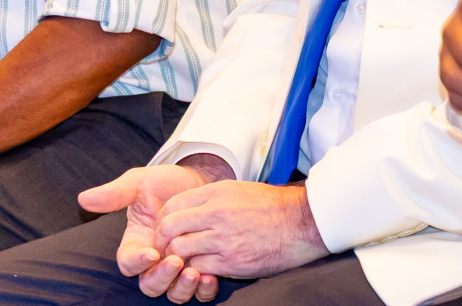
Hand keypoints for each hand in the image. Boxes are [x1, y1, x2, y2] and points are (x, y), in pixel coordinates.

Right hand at [79, 156, 233, 301]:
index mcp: (136, 244)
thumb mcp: (140, 182)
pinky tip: (211, 277)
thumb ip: (115, 193)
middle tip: (176, 261)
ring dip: (180, 288)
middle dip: (160, 278)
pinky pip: (199, 292)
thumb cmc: (167, 183)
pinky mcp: (200, 269)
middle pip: (149, 285)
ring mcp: (177, 268)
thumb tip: (83, 198)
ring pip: (172, 293)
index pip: (128, 263)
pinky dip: (203, 290)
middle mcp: (154, 262)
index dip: (136, 262)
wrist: (200, 181)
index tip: (151, 252)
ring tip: (194, 272)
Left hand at [152, 180, 326, 295]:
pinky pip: (198, 267)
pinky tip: (201, 268)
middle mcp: (215, 214)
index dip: (163, 220)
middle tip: (165, 249)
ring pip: (180, 250)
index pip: (172, 205)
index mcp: (216, 194)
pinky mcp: (230, 261)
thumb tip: (188, 208)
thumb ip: (210, 198)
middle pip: (170, 228)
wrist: (299, 223)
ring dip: (178, 258)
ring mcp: (222, 238)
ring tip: (182, 260)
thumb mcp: (237, 190)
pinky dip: (195, 270)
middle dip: (162, 241)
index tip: (165, 229)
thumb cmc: (271, 206)